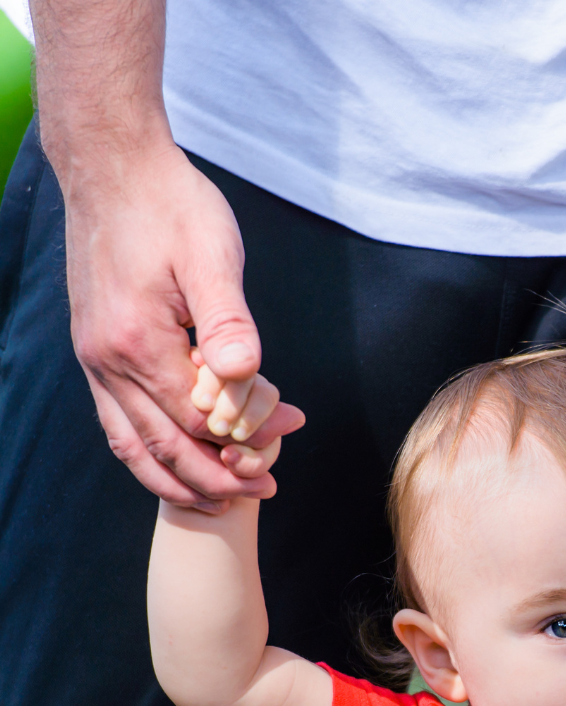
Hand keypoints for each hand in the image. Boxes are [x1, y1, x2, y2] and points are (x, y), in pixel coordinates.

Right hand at [61, 139, 304, 510]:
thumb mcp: (213, 256)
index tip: (289, 433)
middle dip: (215, 478)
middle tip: (264, 491)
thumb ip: (229, 323)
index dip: (246, 439)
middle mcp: (106, 361)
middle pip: (164, 448)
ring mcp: (94, 359)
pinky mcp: (94, 351)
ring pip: (132, 445)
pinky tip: (177, 461)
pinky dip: (148, 453)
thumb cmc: (171, 206)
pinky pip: (117, 422)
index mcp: (138, 344)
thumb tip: (245, 376)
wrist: (113, 165)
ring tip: (220, 499)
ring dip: (177, 479)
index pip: (199, 421)